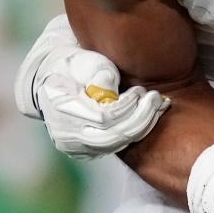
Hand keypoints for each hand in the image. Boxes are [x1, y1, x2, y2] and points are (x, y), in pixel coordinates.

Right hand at [14, 15, 168, 159]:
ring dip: (141, 126)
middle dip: (140, 118)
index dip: (127, 106)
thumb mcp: (88, 62)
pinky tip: (147, 116)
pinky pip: (114, 147)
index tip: (140, 91)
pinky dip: (134, 133)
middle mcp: (65, 133)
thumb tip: (110, 94)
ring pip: (115, 145)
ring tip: (156, 105)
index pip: (102, 118)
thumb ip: (100, 74)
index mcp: (62, 108)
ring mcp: (74, 146)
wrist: (57, 79)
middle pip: (111, 137)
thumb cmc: (78, 66)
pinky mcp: (85, 151)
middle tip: (156, 99)